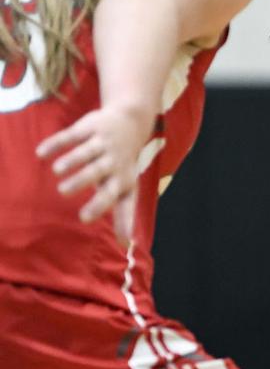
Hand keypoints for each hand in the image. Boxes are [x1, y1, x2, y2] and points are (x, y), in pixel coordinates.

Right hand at [38, 101, 155, 245]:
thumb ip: (124, 215)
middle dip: (81, 181)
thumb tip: (126, 245)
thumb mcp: (128, 189)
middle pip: (97, 172)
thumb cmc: (124, 165)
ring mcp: (101, 143)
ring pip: (85, 152)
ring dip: (71, 161)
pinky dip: (55, 144)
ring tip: (57, 172)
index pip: (112, 195)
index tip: (84, 219)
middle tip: (64, 192)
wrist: (128, 124)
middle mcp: (112, 161)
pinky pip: (70, 136)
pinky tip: (41, 154)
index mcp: (121, 179)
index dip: (100, 206)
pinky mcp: (89, 127)